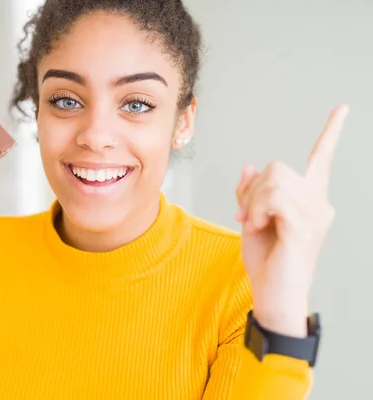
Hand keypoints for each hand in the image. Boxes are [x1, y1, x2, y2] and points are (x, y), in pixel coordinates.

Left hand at [235, 105, 348, 336]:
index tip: (342, 109)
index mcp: (309, 200)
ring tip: (253, 223)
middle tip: (246, 215)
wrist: (273, 295)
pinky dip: (256, 209)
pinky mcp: (304, 226)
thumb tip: (248, 166)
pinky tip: (256, 226)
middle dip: (252, 189)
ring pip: (273, 180)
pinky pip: (274, 196)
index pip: (321, 160)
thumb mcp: (252, 220)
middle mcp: (319, 203)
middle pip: (277, 167)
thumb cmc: (266, 262)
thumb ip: (251, 194)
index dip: (330, 133)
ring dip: (252, 201)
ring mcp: (315, 214)